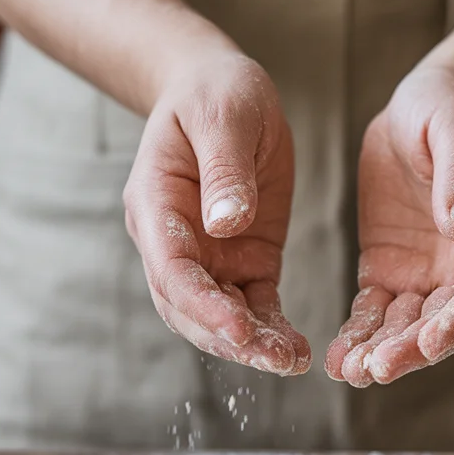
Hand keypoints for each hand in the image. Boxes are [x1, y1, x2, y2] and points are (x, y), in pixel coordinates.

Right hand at [123, 41, 310, 374]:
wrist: (222, 92)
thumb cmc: (214, 95)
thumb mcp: (223, 118)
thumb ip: (225, 171)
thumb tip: (227, 224)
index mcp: (157, 205)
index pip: (172, 269)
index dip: (202, 305)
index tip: (239, 329)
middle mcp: (175, 241)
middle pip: (189, 307)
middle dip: (228, 337)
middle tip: (273, 360)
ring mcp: (208, 256)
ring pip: (220, 316)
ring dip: (251, 344)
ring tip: (291, 362)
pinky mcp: (244, 260)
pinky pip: (255, 305)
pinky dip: (271, 330)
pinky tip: (296, 351)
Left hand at [325, 61, 453, 385]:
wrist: (422, 105)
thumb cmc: (452, 110)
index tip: (431, 342)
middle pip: (445, 319)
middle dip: (414, 348)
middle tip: (377, 369)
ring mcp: (427, 270)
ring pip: (408, 324)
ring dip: (383, 350)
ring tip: (351, 372)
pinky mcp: (389, 268)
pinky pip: (375, 309)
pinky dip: (359, 333)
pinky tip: (339, 357)